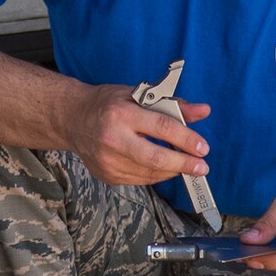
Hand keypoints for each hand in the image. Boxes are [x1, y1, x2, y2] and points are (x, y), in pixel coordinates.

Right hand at [63, 84, 210, 187]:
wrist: (72, 119)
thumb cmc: (107, 103)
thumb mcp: (138, 95)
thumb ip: (172, 105)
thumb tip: (203, 111)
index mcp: (121, 113)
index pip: (161, 127)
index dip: (186, 139)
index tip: (203, 147)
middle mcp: (111, 138)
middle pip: (155, 157)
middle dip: (184, 164)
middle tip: (201, 167)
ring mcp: (107, 160)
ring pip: (149, 173)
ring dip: (172, 171)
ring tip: (186, 166)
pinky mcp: (106, 175)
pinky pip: (140, 180)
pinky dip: (156, 175)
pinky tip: (163, 168)